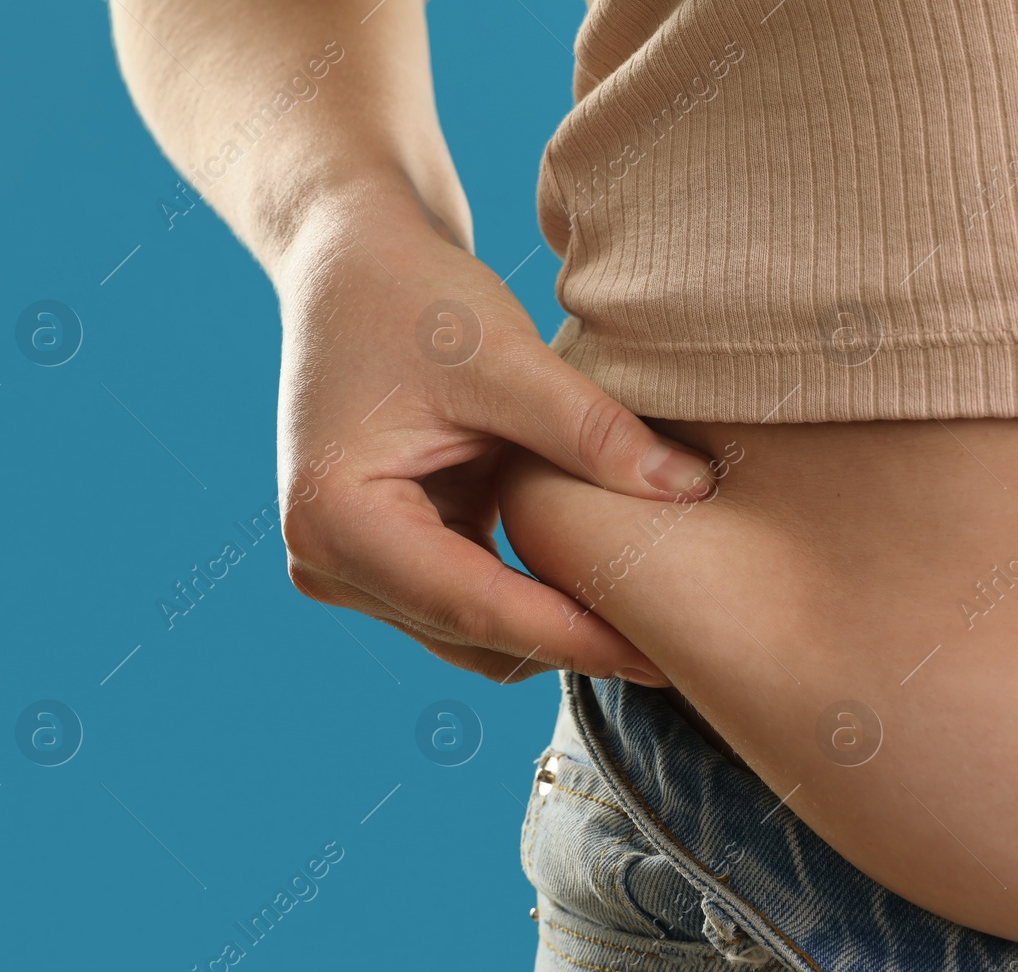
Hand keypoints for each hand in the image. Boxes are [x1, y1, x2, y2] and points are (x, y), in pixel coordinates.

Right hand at [274, 172, 713, 684]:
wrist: (351, 266)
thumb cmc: (413, 298)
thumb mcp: (505, 359)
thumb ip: (594, 433)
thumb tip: (689, 491)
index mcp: (339, 523)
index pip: (477, 609)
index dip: (576, 639)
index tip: (664, 658)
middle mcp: (327, 563)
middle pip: (472, 636)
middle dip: (571, 642)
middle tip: (675, 647)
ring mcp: (348, 567)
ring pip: (473, 635)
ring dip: (553, 626)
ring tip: (649, 620)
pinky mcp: (380, 559)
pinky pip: (468, 605)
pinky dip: (532, 598)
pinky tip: (601, 585)